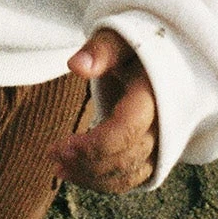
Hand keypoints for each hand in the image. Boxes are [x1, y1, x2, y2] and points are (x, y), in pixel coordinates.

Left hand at [51, 29, 158, 192]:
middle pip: (124, 158)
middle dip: (85, 162)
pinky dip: (106, 181)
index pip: (126, 132)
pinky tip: (78, 173)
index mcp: (155, 95)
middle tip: (51, 154)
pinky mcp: (155, 152)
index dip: (93, 145)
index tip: (60, 146)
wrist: (165, 54)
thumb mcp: (121, 37)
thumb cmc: (136, 43)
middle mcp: (164, 125)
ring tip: (58, 168)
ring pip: (129, 175)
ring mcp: (162, 142)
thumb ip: (102, 50)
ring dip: (92, 177)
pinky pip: (132, 177)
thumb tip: (75, 65)